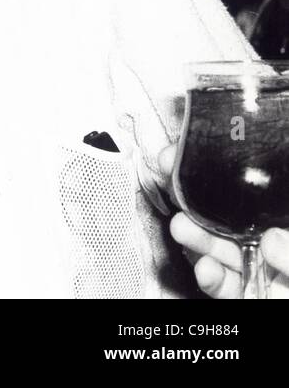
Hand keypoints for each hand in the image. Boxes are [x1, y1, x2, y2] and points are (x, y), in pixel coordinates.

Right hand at [160, 144, 288, 297]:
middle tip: (177, 185)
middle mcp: (279, 249)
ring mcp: (263, 275)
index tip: (201, 157)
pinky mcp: (247, 298)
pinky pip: (224, 287)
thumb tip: (272, 238)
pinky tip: (207, 269)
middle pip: (237, 218)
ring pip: (223, 250)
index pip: (267, 197)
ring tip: (183, 228)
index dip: (235, 175)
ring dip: (199, 239)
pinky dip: (211, 278)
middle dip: (203, 203)